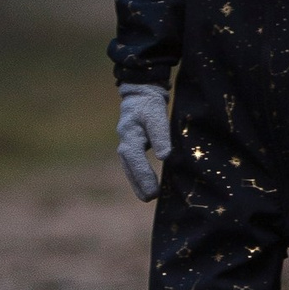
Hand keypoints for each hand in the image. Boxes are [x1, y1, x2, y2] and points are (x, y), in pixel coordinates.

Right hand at [116, 84, 170, 201]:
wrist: (141, 92)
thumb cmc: (149, 103)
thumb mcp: (157, 114)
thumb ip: (160, 135)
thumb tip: (164, 157)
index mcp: (129, 135)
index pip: (135, 159)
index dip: (144, 175)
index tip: (154, 190)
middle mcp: (124, 142)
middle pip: (129, 167)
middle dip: (139, 183)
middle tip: (151, 198)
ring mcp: (125, 143)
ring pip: (128, 167)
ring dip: (137, 182)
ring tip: (147, 197)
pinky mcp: (131, 144)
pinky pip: (131, 163)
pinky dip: (137, 175)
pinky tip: (144, 185)